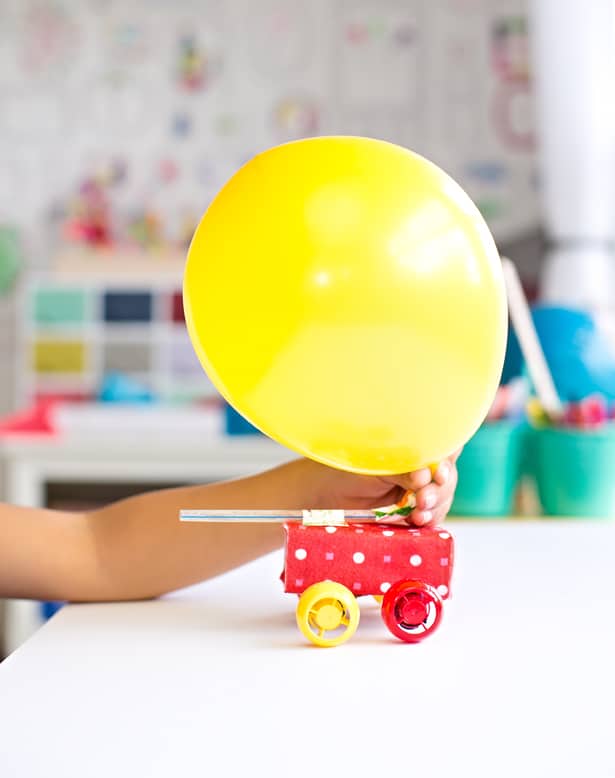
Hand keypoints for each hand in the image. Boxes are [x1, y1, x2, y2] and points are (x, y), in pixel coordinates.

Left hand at [304, 450, 460, 526]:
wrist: (329, 495)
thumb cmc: (350, 471)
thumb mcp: (377, 467)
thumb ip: (402, 471)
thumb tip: (424, 476)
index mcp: (415, 448)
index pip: (443, 449)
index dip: (447, 460)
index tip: (438, 473)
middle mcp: (423, 467)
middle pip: (447, 477)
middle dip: (439, 490)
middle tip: (422, 499)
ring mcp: (421, 491)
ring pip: (442, 498)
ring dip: (435, 508)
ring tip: (418, 514)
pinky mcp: (414, 512)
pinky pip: (431, 516)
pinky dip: (428, 520)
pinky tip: (419, 521)